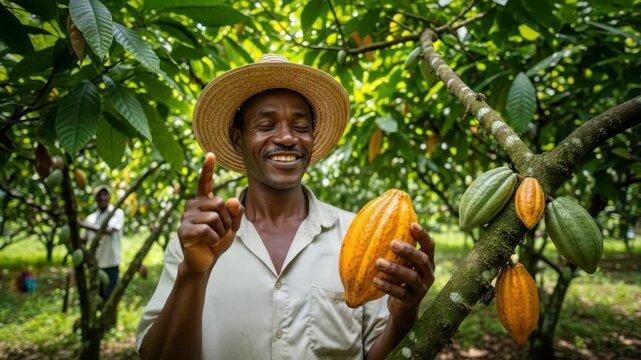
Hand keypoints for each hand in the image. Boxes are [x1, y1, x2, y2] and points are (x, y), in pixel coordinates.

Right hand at [177, 153, 243, 274]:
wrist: (206, 260)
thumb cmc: (217, 240)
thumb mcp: (232, 225)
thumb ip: (236, 212)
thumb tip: (232, 200)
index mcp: (203, 201)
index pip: (204, 182)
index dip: (208, 168)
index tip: (211, 154)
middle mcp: (192, 205)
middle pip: (219, 204)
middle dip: (226, 220)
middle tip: (220, 231)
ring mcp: (185, 217)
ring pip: (214, 217)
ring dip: (221, 231)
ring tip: (214, 238)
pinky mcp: (183, 230)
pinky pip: (207, 230)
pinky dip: (214, 239)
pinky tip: (209, 244)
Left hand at [373, 223, 434, 317]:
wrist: (403, 308)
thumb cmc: (401, 279)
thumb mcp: (404, 264)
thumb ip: (398, 251)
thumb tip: (380, 225)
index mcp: (428, 262)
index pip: (430, 246)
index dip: (423, 235)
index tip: (412, 224)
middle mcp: (428, 274)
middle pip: (422, 260)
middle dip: (408, 251)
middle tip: (392, 243)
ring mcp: (421, 288)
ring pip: (411, 277)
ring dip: (394, 268)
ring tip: (378, 262)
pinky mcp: (411, 301)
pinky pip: (399, 292)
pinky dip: (387, 286)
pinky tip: (375, 280)